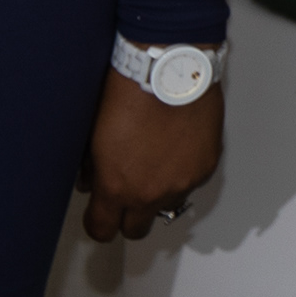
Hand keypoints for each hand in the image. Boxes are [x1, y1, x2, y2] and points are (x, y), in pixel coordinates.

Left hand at [79, 68, 221, 240]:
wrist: (169, 67)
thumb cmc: (130, 90)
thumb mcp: (95, 130)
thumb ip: (92, 166)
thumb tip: (90, 181)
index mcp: (117, 186)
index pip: (102, 229)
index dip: (98, 223)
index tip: (99, 214)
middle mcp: (151, 193)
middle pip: (136, 230)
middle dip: (128, 216)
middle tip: (126, 194)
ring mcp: (182, 183)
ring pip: (167, 206)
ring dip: (158, 193)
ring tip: (155, 161)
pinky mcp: (205, 167)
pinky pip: (190, 183)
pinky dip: (182, 172)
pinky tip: (175, 146)